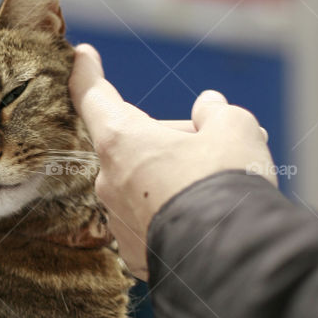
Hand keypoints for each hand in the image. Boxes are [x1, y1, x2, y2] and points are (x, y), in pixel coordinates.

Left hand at [69, 43, 276, 277]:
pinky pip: (153, 222)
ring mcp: (119, 222)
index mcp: (122, 140)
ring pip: (146, 185)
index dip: (88, 72)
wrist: (232, 261)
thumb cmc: (226, 185)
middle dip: (173, 140)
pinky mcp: (135, 255)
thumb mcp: (234, 129)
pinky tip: (208, 220)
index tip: (82, 56)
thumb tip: (209, 109)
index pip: (94, 96)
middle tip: (220, 143)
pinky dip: (175, 215)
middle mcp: (110, 181)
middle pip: (135, 145)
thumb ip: (217, 113)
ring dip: (176, 178)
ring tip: (222, 186)